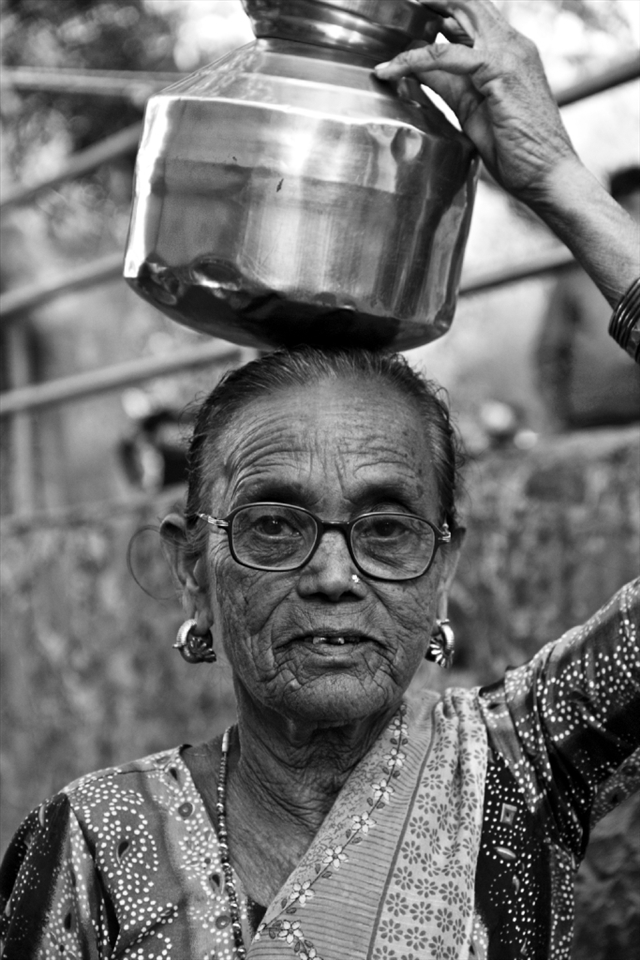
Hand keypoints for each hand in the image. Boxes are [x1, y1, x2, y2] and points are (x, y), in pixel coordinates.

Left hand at [374, 0, 577, 204]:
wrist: (548, 175)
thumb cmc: (517, 150)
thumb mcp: (472, 110)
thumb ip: (449, 85)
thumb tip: (419, 70)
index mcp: (510, 51)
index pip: (473, 14)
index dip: (441, 9)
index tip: (408, 16)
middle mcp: (513, 43)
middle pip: (468, 2)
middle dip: (431, 1)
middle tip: (396, 9)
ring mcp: (509, 53)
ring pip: (457, 15)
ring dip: (419, 19)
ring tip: (387, 26)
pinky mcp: (499, 71)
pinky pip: (447, 55)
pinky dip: (415, 59)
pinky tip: (391, 69)